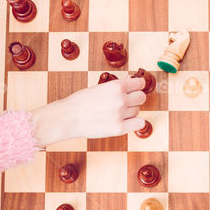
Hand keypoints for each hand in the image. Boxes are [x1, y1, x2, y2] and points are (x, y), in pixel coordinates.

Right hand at [31, 76, 146, 146]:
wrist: (67, 117)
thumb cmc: (80, 102)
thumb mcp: (99, 87)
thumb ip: (116, 85)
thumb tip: (131, 80)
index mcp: (116, 86)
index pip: (140, 83)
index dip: (137, 86)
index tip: (134, 89)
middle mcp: (120, 99)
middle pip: (141, 97)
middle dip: (135, 99)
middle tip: (125, 103)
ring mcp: (120, 114)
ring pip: (137, 111)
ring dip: (130, 112)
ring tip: (116, 113)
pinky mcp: (119, 128)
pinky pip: (139, 124)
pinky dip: (136, 123)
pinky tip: (127, 122)